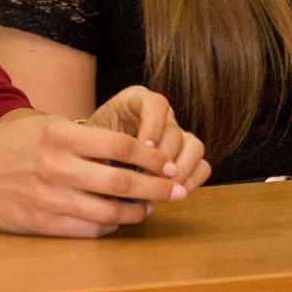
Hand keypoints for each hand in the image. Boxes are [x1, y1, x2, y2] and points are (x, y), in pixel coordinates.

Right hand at [0, 97, 202, 238]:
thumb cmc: (6, 143)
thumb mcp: (40, 122)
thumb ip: (78, 131)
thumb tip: (121, 145)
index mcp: (61, 136)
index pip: (122, 146)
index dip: (152, 156)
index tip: (168, 161)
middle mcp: (58, 167)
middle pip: (123, 182)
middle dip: (157, 187)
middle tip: (176, 189)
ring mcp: (51, 199)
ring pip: (110, 212)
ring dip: (137, 212)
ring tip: (148, 208)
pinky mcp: (44, 223)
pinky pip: (89, 230)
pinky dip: (109, 226)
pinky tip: (116, 220)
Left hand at [87, 85, 210, 196]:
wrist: (93, 156)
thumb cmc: (89, 146)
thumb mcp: (89, 140)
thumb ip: (101, 146)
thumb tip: (114, 165)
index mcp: (136, 101)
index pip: (155, 104)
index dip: (153, 125)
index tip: (143, 148)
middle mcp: (161, 115)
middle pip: (175, 131)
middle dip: (165, 157)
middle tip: (151, 178)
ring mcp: (176, 134)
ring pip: (194, 146)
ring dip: (182, 169)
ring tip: (165, 187)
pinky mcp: (185, 155)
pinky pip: (202, 164)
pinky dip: (194, 179)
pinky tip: (178, 191)